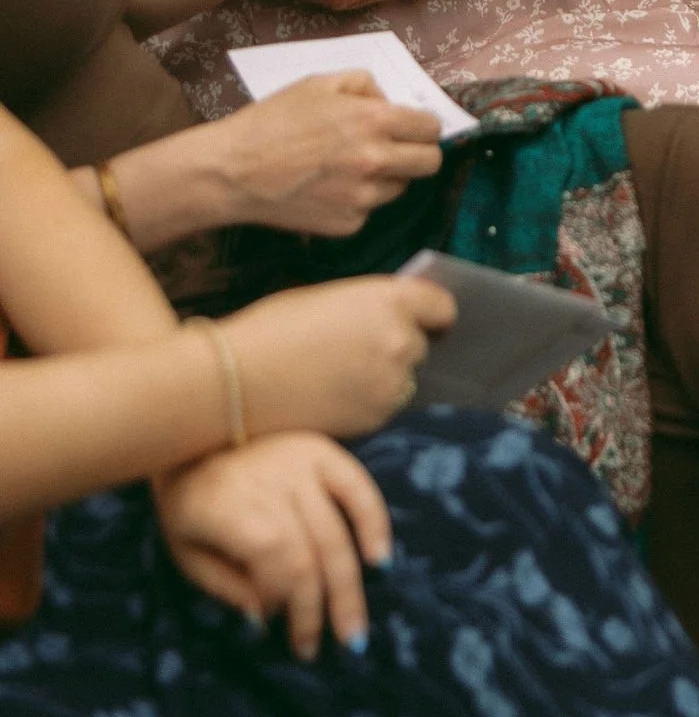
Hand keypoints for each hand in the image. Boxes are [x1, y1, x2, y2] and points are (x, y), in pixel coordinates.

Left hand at [155, 433, 391, 659]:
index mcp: (229, 508)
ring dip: (349, 585)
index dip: (292, 602)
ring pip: (336, 530)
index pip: (279, 561)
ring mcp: (300, 461)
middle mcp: (271, 482)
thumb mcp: (186, 553)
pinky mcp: (321, 448)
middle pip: (312, 552)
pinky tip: (380, 559)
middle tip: (333, 646)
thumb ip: (226, 587)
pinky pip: (357, 485)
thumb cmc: (186, 503)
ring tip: (354, 629)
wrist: (192, 430)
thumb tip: (268, 618)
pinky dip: (374, 522)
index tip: (288, 634)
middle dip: (326, 608)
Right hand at [202, 74, 443, 236]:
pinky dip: (357, 200)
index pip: (432, 129)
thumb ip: (364, 85)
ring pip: (400, 188)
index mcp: (374, 121)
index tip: (414, 128)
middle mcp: (376, 161)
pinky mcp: (347, 225)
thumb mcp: (320, 83)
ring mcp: (362, 198)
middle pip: (430, 164)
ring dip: (386, 177)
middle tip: (396, 149)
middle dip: (418, 153)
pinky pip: (369, 210)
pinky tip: (328, 188)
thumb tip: (388, 101)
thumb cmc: (272, 121)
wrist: (233, 171)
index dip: (424, 126)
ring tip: (349, 167)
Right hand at [222, 274, 455, 439]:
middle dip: (399, 346)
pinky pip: (385, 407)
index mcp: (391, 300)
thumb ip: (370, 305)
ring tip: (343, 376)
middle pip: (422, 345)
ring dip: (386, 378)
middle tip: (360, 350)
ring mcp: (389, 384)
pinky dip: (369, 403)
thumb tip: (394, 313)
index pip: (442, 307)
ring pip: (405, 379)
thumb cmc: (273, 328)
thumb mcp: (330, 297)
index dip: (430, 314)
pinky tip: (335, 397)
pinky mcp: (373, 419)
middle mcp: (400, 341)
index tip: (423, 319)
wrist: (238, 381)